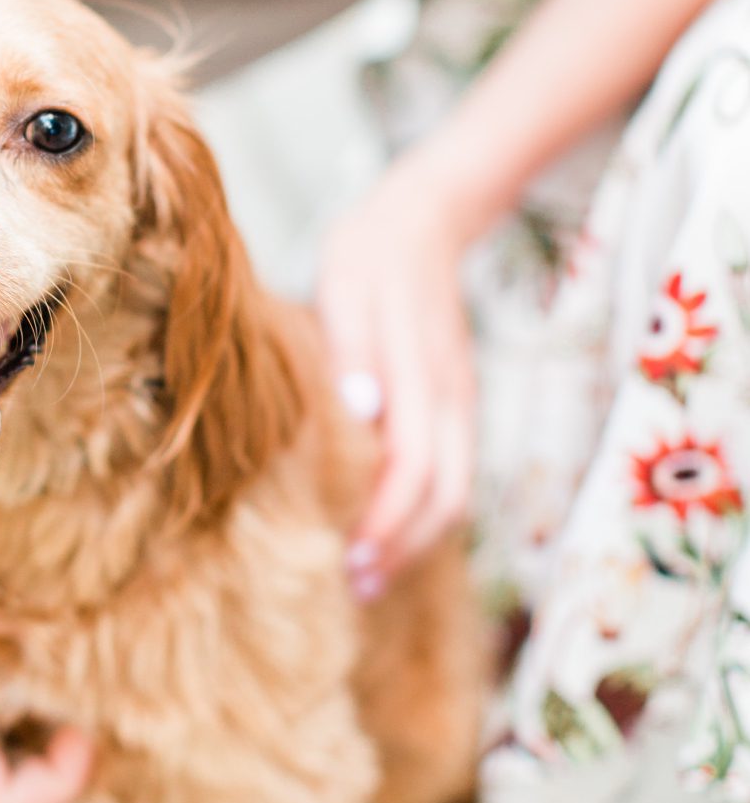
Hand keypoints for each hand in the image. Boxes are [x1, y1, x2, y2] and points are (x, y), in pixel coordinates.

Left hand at [317, 154, 475, 595]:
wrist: (423, 217)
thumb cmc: (368, 253)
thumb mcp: (343, 286)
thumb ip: (351, 348)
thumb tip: (361, 409)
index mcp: (420, 375)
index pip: (415, 470)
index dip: (387, 523)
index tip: (351, 559)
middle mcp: (449, 398)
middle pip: (447, 497)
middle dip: (405, 549)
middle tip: (355, 585)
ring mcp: (458, 403)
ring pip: (456, 491)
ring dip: (416, 539)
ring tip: (368, 571)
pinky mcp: (452, 403)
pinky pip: (450, 472)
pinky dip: (423, 512)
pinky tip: (387, 528)